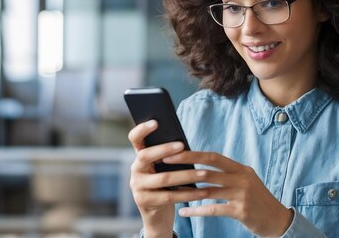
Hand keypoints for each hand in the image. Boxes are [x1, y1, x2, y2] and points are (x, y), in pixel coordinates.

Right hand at [127, 120, 207, 236]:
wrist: (157, 217)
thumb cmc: (166, 186)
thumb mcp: (165, 169)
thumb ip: (169, 157)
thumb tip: (184, 144)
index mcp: (140, 157)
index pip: (135, 138)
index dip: (142, 129)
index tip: (156, 122)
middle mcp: (135, 170)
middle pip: (146, 156)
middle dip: (164, 149)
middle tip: (181, 145)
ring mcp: (137, 187)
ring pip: (163, 178)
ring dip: (186, 175)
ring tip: (203, 172)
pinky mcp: (144, 202)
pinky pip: (169, 196)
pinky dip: (188, 193)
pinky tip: (202, 192)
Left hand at [163, 151, 293, 236]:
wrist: (277, 219)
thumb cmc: (256, 200)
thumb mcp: (245, 181)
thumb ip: (227, 175)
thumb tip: (201, 168)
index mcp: (241, 169)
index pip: (214, 157)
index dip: (194, 153)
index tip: (175, 151)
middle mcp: (242, 178)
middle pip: (209, 170)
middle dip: (185, 165)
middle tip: (166, 164)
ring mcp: (242, 194)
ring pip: (208, 190)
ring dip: (187, 191)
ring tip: (170, 191)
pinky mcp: (241, 211)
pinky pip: (213, 209)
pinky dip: (196, 211)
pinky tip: (184, 212)